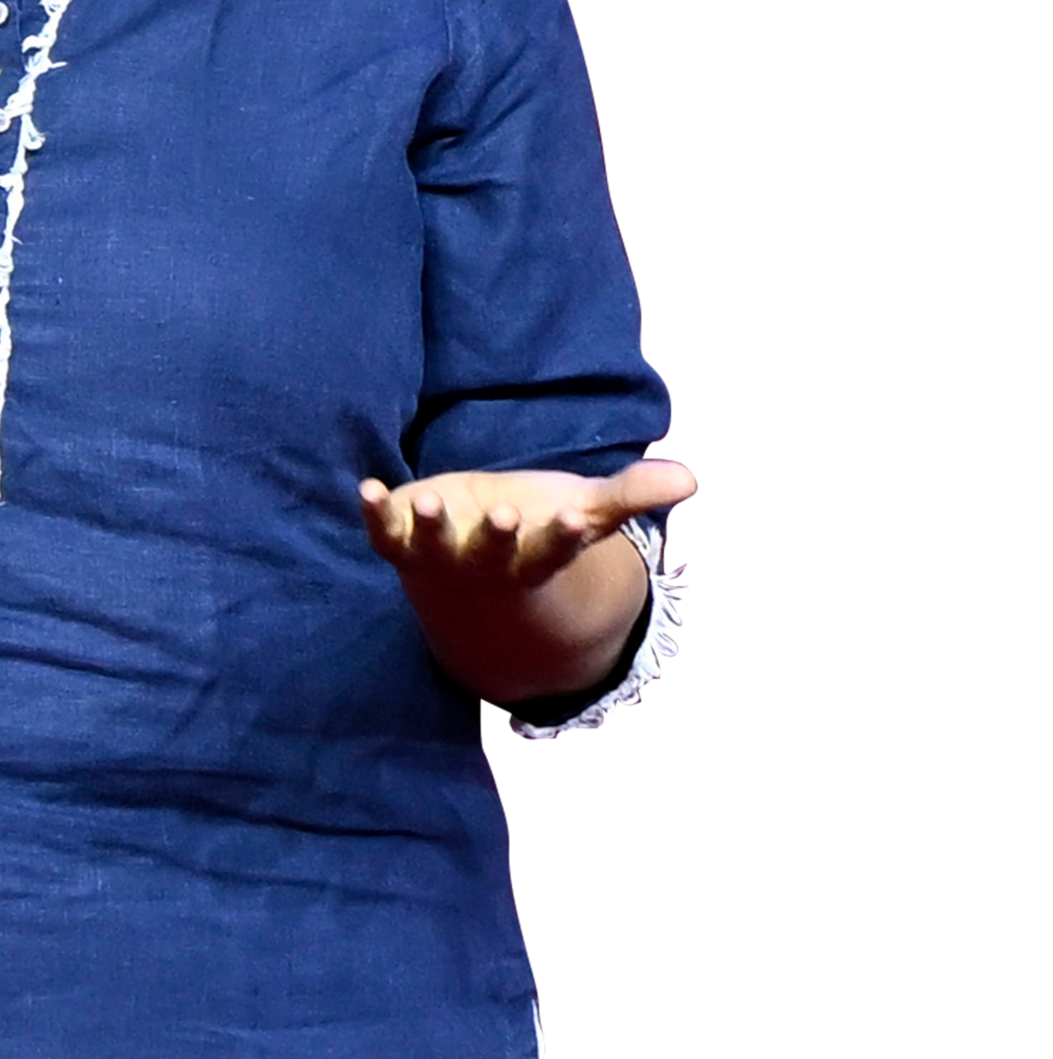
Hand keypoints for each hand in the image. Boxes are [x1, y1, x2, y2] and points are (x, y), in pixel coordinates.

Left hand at [359, 460, 696, 703]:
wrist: (465, 580)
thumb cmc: (534, 535)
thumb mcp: (583, 513)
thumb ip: (629, 495)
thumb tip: (693, 478)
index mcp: (533, 558)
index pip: (553, 551)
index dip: (564, 537)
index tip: (577, 518)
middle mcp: (484, 563)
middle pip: (492, 556)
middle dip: (497, 538)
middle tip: (503, 515)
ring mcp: (438, 557)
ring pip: (433, 548)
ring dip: (428, 526)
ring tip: (427, 499)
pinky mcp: (399, 542)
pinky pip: (383, 534)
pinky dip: (374, 514)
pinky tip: (366, 487)